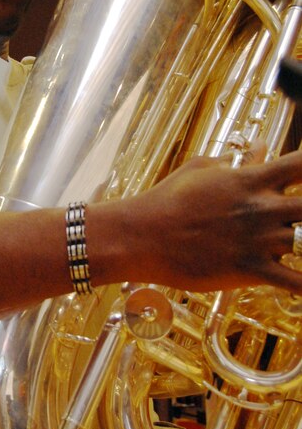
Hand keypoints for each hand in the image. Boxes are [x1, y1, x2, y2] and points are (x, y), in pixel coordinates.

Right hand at [105, 147, 301, 293]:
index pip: (301, 163)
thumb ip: (240, 160)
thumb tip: (262, 146)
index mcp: (252, 179)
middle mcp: (262, 207)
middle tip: (301, 217)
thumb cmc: (167, 199)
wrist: (142, 235)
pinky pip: (293, 282)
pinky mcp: (249, 269)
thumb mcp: (201, 169)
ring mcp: (258, 239)